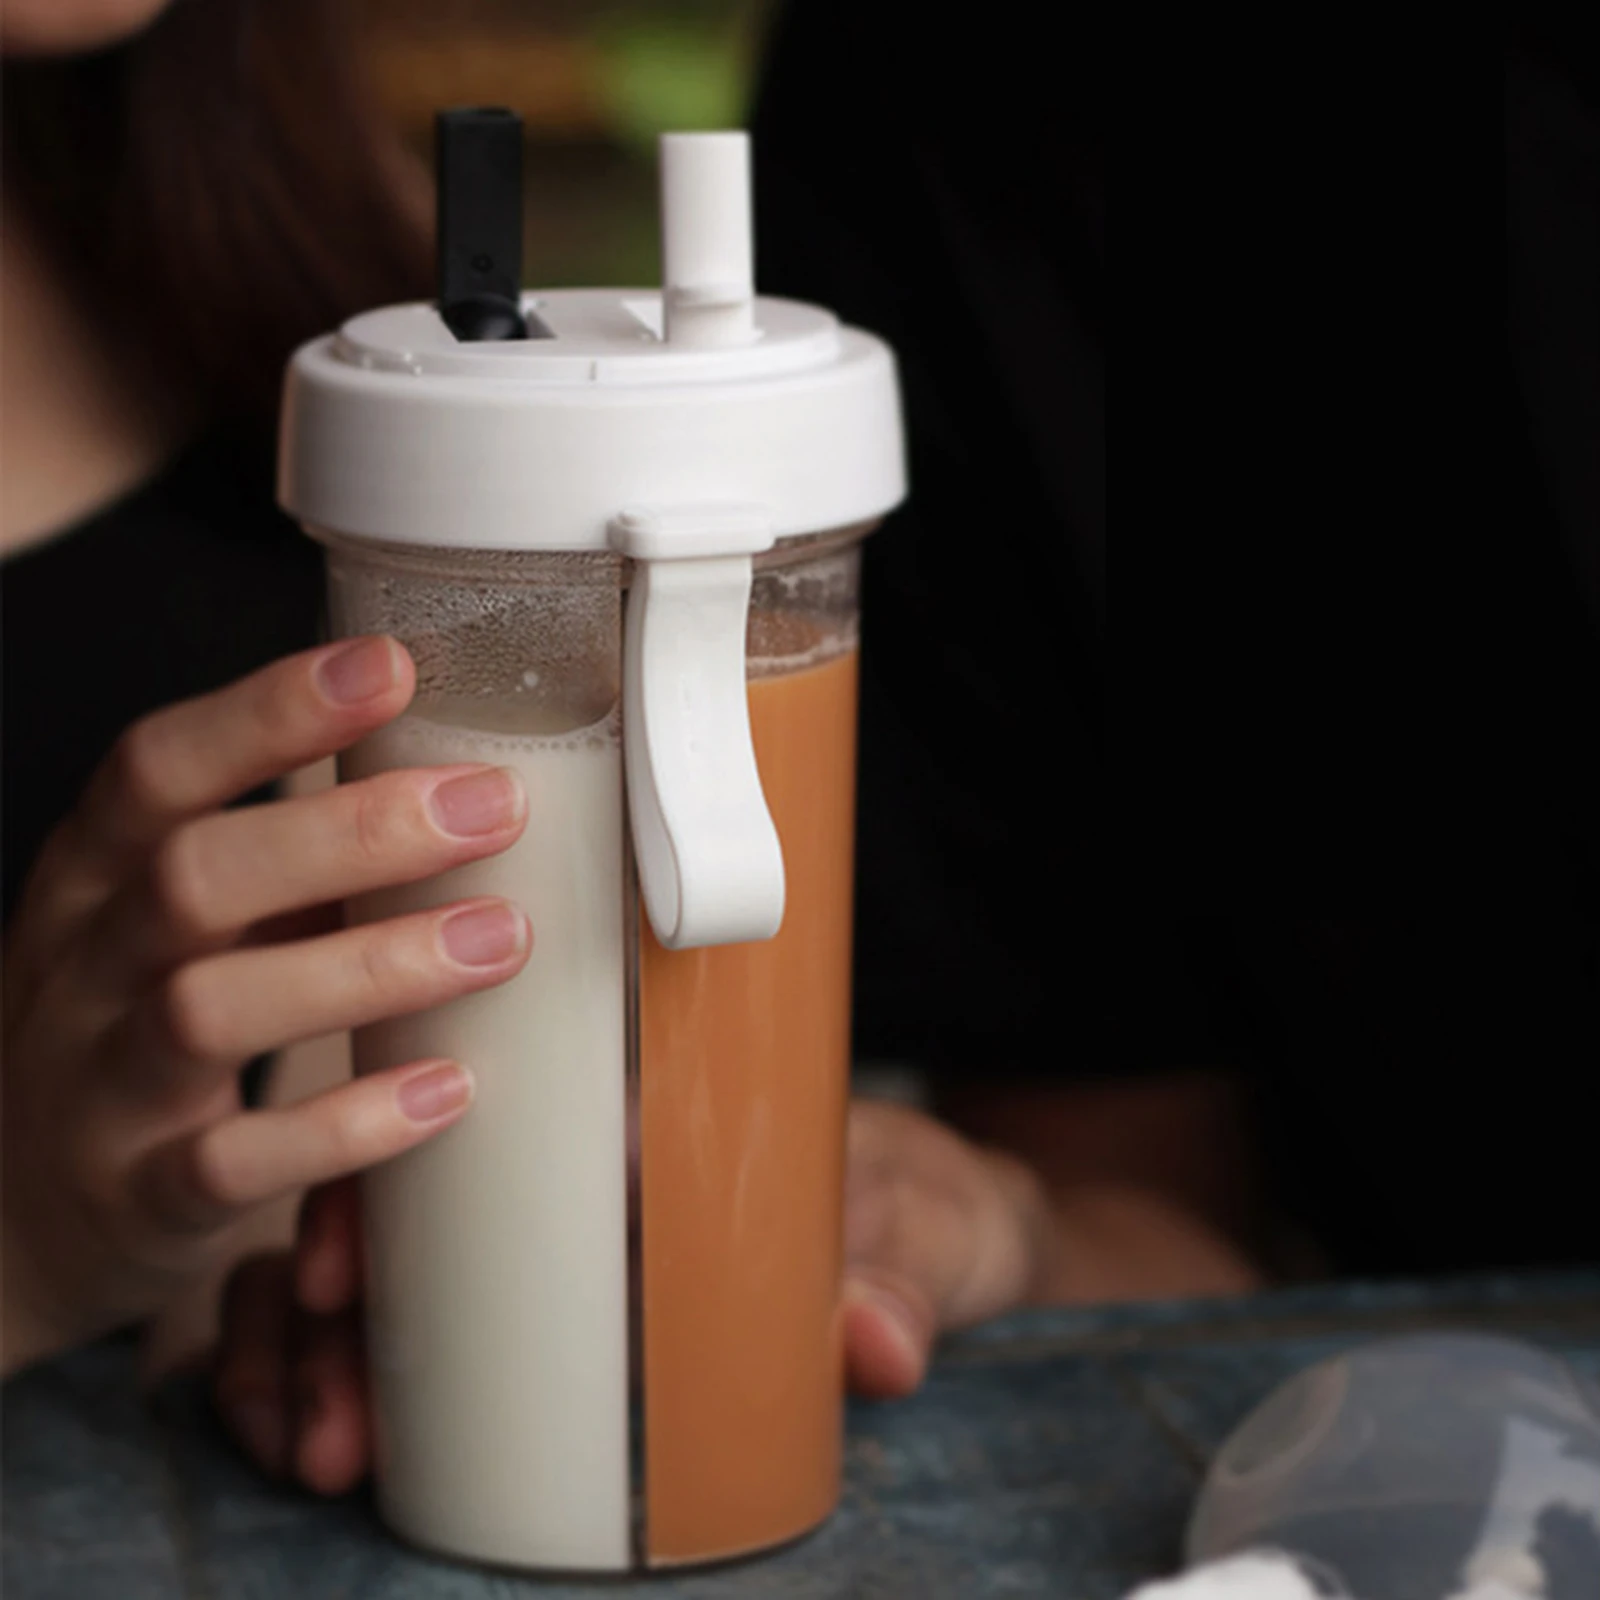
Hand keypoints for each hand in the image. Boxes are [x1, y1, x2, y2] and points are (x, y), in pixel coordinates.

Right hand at [1, 637, 531, 1374]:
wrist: (17, 1214)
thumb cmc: (137, 1026)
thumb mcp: (176, 923)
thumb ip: (283, 860)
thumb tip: (456, 773)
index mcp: (94, 878)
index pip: (155, 767)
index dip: (266, 709)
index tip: (390, 663)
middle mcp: (83, 969)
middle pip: (194, 874)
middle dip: (352, 831)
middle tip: (494, 804)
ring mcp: (100, 1088)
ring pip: (208, 1009)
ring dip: (368, 966)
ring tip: (501, 937)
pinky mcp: (139, 1198)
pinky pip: (231, 1162)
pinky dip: (345, 1124)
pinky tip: (448, 1089)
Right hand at [211, 1097, 1053, 1489]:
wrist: (961, 1226)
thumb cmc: (921, 1198)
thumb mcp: (917, 1224)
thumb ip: (898, 1275)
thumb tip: (869, 1344)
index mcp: (637, 1113)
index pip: (460, 1120)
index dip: (364, 1183)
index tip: (329, 1273)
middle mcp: (573, 1171)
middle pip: (387, 1210)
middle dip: (314, 1313)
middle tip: (326, 1421)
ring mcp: (558, 1245)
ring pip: (377, 1281)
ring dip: (313, 1360)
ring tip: (322, 1451)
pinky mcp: (567, 1320)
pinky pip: (421, 1343)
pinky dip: (353, 1383)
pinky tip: (337, 1445)